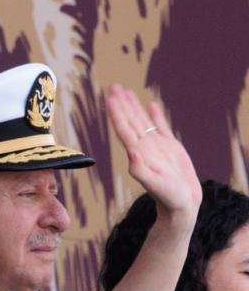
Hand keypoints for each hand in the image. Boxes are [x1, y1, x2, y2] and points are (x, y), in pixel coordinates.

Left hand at [105, 85, 200, 219]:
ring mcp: (156, 146)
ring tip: (124, 91)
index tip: (109, 98)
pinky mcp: (170, 147)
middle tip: (112, 86)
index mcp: (139, 153)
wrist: (181, 205)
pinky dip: (155, 115)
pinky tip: (150, 104)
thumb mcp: (156, 185)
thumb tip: (132, 154)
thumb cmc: (168, 198)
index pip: (124, 129)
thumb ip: (142, 171)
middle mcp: (144, 147)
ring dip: (133, 106)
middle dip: (120, 104)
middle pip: (129, 121)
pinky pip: (160, 127)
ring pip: (142, 121)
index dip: (116, 113)